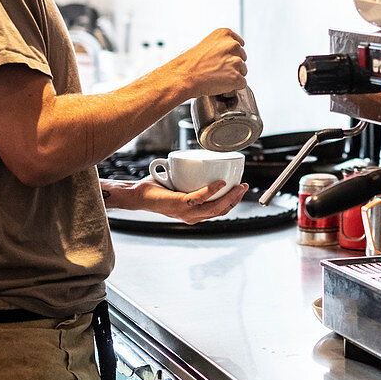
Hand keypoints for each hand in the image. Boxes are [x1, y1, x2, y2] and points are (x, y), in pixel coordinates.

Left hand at [131, 177, 249, 224]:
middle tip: (244, 186)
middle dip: (236, 199)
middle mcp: (191, 216)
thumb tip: (204, 163)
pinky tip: (219, 182)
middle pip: (220, 210)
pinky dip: (211, 190)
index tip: (240, 188)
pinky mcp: (179, 204)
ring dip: (229, 196)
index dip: (233, 201)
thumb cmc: (156, 190)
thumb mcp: (179, 186)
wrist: (137, 195)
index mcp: (194, 214)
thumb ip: (192, 180)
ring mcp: (185, 212)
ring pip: (214, 207)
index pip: (218, 210)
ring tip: (237, 185)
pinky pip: (199, 198)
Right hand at [177, 28, 248, 97]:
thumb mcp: (204, 44)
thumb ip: (220, 44)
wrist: (182, 77)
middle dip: (233, 64)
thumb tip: (229, 51)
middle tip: (217, 69)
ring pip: (243, 70)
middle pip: (242, 57)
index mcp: (224, 34)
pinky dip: (234, 86)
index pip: (239, 44)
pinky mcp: (236, 77)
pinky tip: (220, 83)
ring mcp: (235, 62)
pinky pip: (242, 83)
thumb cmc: (189, 63)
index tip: (221, 58)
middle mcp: (232, 45)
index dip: (230, 54)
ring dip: (233, 75)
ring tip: (216, 76)